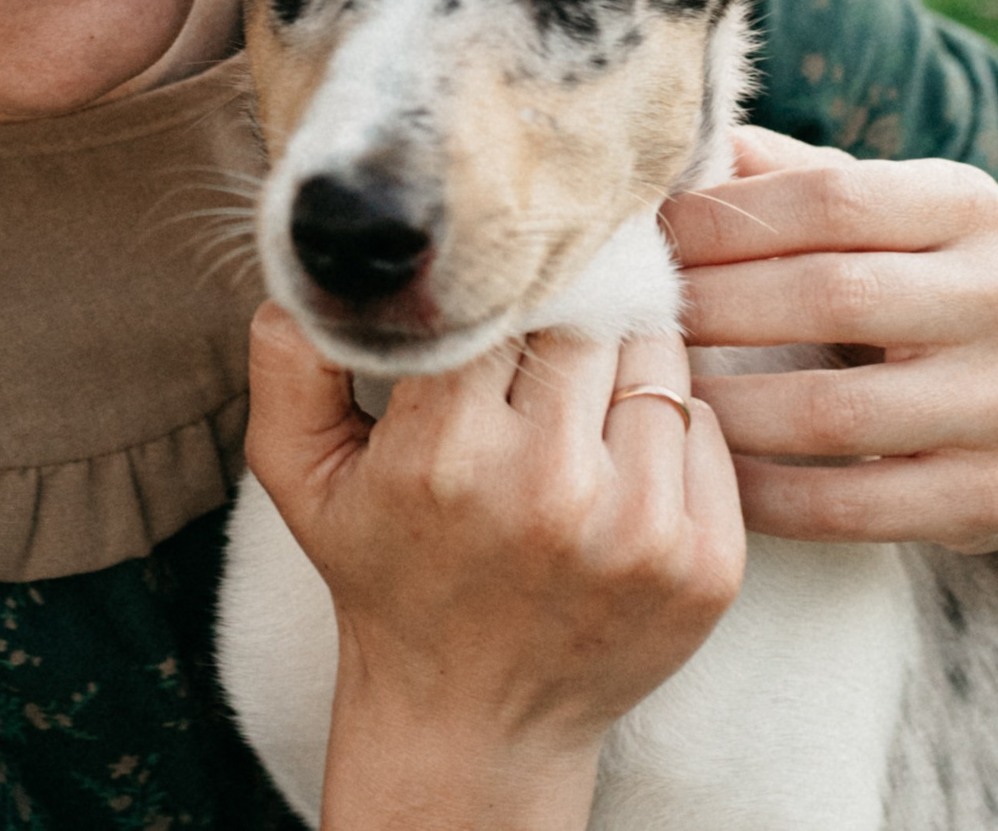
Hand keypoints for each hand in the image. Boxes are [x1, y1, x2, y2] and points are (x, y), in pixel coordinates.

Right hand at [246, 302, 746, 830]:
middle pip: (590, 320)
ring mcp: (639, 529)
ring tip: (580, 404)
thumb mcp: (302, 477)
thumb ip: (290, 364)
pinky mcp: (705, 564)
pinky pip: (707, 427)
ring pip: (658, 362)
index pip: (502, 299)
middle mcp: (549, 489)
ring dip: (624, 365)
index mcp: (445, 454)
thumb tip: (316, 272)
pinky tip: (621, 463)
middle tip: (543, 342)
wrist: (471, 725)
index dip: (501, 288)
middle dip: (567, 320)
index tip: (497, 294)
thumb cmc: (386, 579)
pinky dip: (671, 426)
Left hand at [662, 126, 997, 771]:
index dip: (723, 219)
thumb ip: (787, 175)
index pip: (829, 197)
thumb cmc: (915, 296)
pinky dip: (760, 494)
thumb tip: (682, 141)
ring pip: (830, 413)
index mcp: (970, 205)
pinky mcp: (989, 498)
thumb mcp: (880, 218)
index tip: (647, 237)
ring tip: (654, 396)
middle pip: (827, 295)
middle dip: (711, 308)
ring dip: (722, 408)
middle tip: (632, 321)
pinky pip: (845, 506)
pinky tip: (707, 473)